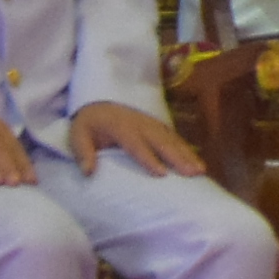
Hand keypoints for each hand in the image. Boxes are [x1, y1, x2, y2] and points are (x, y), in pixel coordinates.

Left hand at [69, 101, 197, 177]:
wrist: (99, 104)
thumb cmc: (89, 125)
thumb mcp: (77, 136)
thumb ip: (82, 152)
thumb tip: (88, 172)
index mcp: (120, 127)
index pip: (136, 144)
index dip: (148, 158)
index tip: (161, 174)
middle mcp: (140, 124)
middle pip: (161, 142)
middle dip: (178, 157)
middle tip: (193, 172)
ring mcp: (152, 124)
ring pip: (172, 139)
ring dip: (188, 154)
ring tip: (201, 170)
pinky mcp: (158, 126)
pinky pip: (175, 138)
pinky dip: (188, 149)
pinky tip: (198, 162)